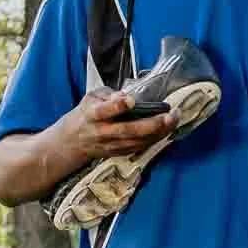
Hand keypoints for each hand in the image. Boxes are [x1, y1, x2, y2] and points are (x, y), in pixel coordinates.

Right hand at [53, 86, 174, 162]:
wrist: (73, 142)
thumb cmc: (86, 114)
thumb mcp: (91, 98)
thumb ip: (107, 95)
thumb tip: (124, 96)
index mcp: (93, 115)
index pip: (103, 111)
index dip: (116, 106)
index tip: (129, 100)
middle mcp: (102, 132)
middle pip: (128, 130)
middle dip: (151, 124)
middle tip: (169, 116)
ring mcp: (111, 145)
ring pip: (138, 141)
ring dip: (159, 132)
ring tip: (174, 120)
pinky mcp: (119, 153)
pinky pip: (140, 147)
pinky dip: (155, 139)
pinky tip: (167, 129)